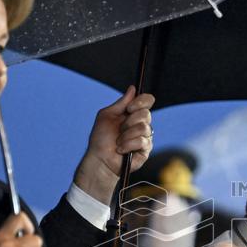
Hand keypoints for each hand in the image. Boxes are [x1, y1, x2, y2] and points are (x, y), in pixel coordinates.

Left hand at [73, 85, 155, 203]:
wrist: (99, 159)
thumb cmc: (100, 138)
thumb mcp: (107, 116)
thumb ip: (121, 103)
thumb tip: (133, 88)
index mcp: (133, 114)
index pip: (147, 101)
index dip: (141, 101)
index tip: (129, 108)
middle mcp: (141, 124)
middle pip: (146, 114)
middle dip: (129, 121)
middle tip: (119, 129)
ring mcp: (145, 137)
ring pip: (144, 128)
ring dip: (126, 135)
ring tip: (118, 142)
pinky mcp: (146, 150)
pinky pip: (142, 141)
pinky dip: (127, 145)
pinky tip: (121, 150)